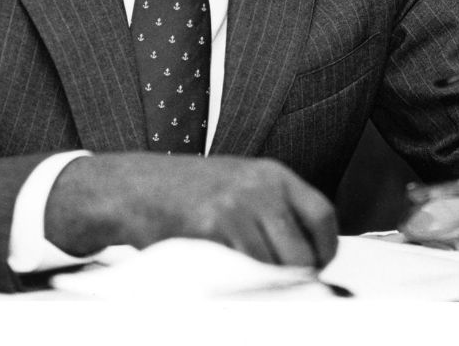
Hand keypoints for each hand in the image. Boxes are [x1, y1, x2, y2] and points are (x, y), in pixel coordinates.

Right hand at [44, 153, 338, 267]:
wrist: (134, 187)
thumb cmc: (188, 192)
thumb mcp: (241, 184)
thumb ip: (274, 209)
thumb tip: (307, 253)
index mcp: (273, 174)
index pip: (323, 215)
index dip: (324, 248)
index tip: (315, 266)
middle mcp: (260, 187)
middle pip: (300, 250)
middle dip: (294, 274)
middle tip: (281, 284)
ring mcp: (235, 207)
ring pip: (272, 267)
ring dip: (263, 281)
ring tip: (245, 278)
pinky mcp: (211, 229)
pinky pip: (241, 270)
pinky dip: (238, 281)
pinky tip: (225, 275)